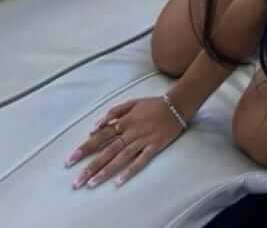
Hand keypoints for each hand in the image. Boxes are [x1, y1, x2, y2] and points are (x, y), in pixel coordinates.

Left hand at [64, 97, 183, 188]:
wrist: (177, 105)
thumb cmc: (152, 104)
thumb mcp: (131, 102)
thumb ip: (113, 112)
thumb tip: (95, 126)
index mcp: (123, 121)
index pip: (100, 137)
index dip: (84, 148)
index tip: (70, 160)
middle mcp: (130, 132)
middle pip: (107, 150)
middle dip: (90, 166)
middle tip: (76, 181)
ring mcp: (142, 140)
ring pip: (121, 158)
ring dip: (105, 171)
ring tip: (92, 183)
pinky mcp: (154, 147)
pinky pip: (140, 161)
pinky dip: (130, 170)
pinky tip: (119, 181)